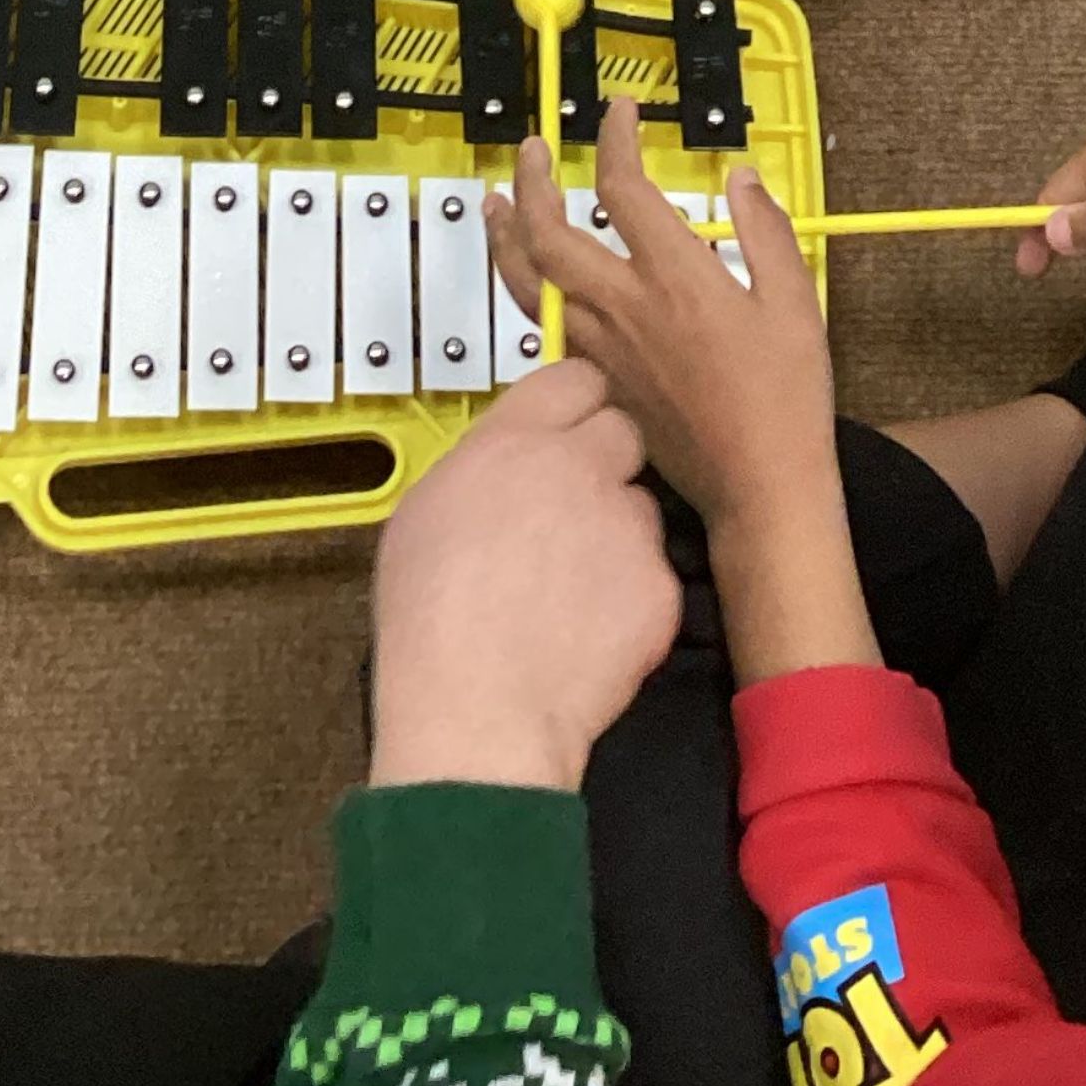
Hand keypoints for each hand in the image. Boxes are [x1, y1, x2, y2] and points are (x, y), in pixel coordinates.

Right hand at [368, 358, 679, 792]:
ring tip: (571, 590)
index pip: (575, 376)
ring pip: (640, 507)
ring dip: (618, 534)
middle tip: (574, 511)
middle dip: (604, 463)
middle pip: (622, 431)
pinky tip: (589, 631)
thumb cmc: (432, 621)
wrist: (478, 709)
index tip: (568, 428)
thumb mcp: (425, 510)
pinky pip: (654, 575)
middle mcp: (578, 466)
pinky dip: (632, 599)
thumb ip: (482, 465)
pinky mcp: (660, 586)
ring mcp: (626, 525)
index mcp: (513, 439)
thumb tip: (508, 461)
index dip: (574, 405)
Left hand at [490, 102, 835, 541]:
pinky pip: (542, 325)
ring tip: (496, 203)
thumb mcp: (795, 301)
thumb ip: (765, 230)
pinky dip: (524, 289)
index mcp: (673, 275)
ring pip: (527, 282)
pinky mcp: (596, 382)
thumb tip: (742, 177)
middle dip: (533, 180)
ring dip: (506, 234)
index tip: (620, 112)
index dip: (615, 137)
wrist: (759, 486)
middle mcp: (623, 306)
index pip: (622, 186)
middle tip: (533, 149)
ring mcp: (601, 348)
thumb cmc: (784, 397)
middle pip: (549, 230)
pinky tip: (529, 280)